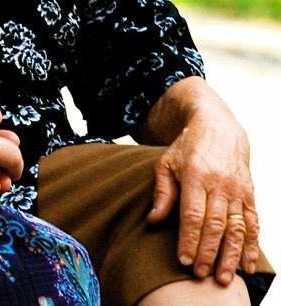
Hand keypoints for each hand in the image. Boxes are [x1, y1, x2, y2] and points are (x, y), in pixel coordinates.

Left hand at [146, 112, 257, 284]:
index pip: (193, 214)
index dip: (189, 239)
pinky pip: (253, 224)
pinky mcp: (250, 195)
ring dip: (231, 255)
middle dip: (208, 252)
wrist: (218, 128)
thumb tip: (153, 220)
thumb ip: (162, 192)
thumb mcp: (166, 163)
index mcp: (196, 175)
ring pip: (237, 228)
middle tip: (201, 274)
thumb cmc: (187, 148)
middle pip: (216, 225)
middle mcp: (220, 184)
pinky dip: (251, 246)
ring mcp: (238, 190)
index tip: (184, 260)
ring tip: (223, 277)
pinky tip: (247, 265)